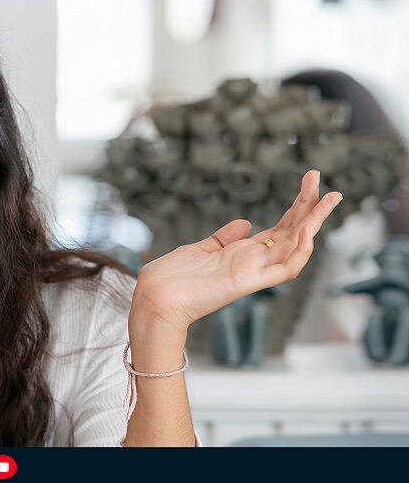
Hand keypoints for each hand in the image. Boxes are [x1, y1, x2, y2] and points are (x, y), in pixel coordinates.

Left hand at [130, 169, 341, 336]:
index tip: (310, 182)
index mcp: (242, 254)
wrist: (153, 300)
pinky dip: (298, 253)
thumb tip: (246, 223)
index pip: (280, 228)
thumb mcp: (200, 248)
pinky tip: (307, 231)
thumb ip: (224, 238)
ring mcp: (252, 273)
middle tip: (325, 182)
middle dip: (311, 208)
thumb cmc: (169, 278)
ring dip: (314, 223)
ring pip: (296, 248)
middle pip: (292, 233)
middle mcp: (252, 263)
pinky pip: (283, 271)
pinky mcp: (246, 283)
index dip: (297, 207)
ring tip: (330, 198)